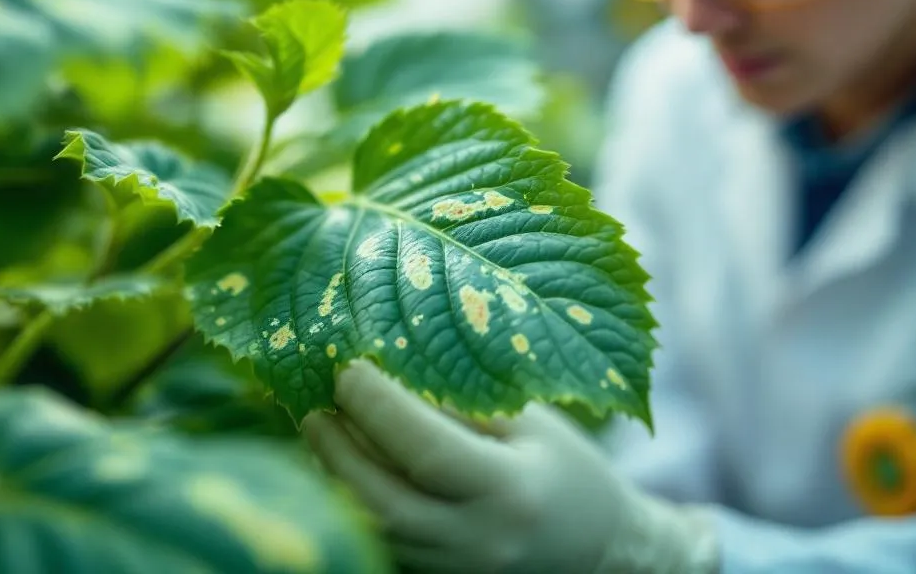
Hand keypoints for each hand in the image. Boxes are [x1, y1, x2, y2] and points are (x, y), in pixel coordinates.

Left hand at [301, 360, 720, 573]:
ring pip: (372, 530)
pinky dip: (352, 504)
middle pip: (381, 501)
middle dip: (337, 448)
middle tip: (314, 401)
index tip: (348, 366)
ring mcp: (454, 571)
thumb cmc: (567, 470)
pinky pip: (381, 544)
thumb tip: (388, 362)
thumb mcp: (531, 422)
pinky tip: (340, 465)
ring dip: (335, 477)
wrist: (601, 551)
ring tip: (319, 428)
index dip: (378, 406)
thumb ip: (464, 401)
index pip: (426, 450)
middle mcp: (479, 542)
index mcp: (512, 492)